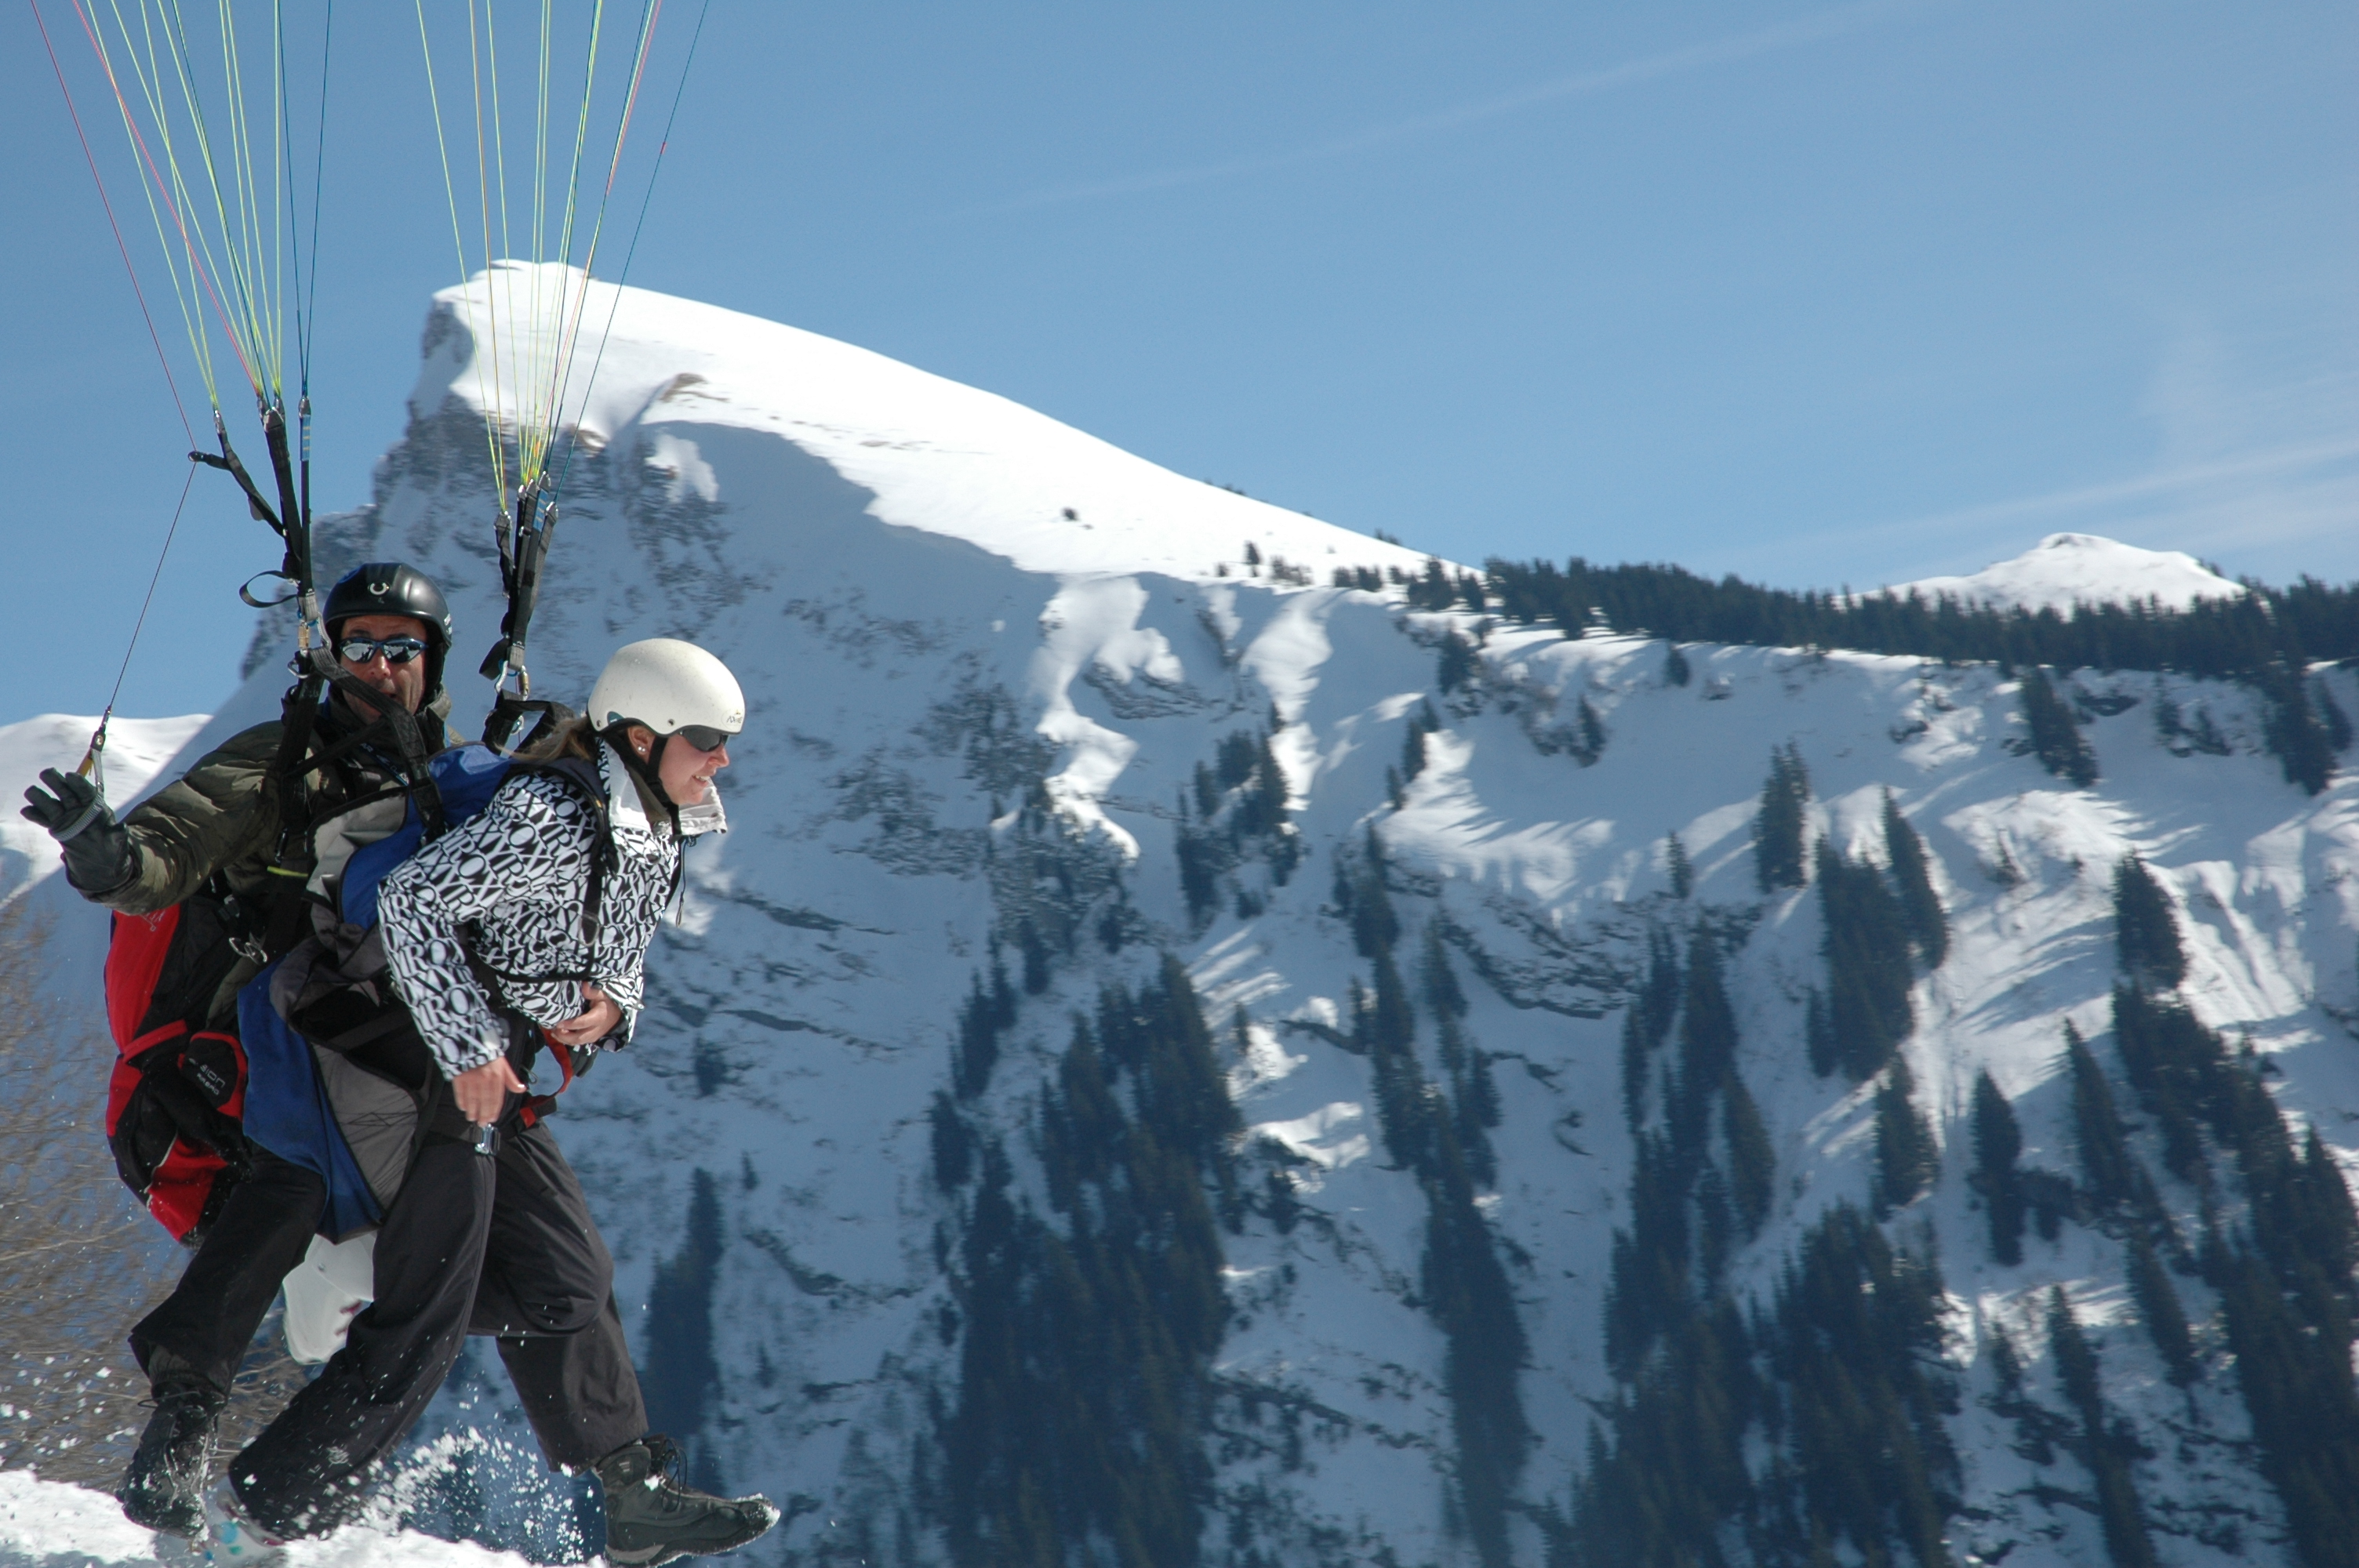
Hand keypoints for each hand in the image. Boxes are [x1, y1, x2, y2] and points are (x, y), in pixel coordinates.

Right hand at [21, 768, 135, 892]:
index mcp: (96, 806)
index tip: (69, 775)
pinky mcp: (56, 827)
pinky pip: (44, 820)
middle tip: (46, 773)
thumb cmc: (111, 845)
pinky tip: (26, 811)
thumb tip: (122, 828)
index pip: (86, 792)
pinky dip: (35, 815)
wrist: (99, 860)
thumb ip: (117, 835)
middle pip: (66, 792)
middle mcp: (79, 808)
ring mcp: (66, 817)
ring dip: (41, 797)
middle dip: (56, 782)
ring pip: (52, 805)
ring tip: (31, 791)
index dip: (78, 783)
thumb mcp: (117, 841)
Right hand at [452, 1056, 525, 1124]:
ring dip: (472, 1110)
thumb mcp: (503, 1064)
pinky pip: (460, 1092)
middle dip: (483, 1114)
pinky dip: (461, 1101)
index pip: (497, 1098)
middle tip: (482, 1123)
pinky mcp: (459, 1076)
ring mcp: (471, 1078)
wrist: (472, 1040)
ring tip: (472, 1118)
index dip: (494, 1110)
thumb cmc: (489, 1054)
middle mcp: (485, 1079)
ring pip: (472, 1099)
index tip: (492, 1119)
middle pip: (484, 1101)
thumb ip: (511, 1079)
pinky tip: (463, 1108)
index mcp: (497, 1076)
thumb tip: (521, 1089)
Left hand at [546, 983, 622, 1046]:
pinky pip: (577, 1043)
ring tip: (553, 1031)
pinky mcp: (590, 1040)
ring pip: (576, 1042)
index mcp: (598, 1018)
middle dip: (564, 1035)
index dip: (570, 1024)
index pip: (583, 1023)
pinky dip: (566, 1041)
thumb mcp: (602, 995)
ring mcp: (593, 1037)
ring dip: (563, 1039)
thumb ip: (592, 992)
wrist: (616, 1015)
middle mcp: (595, 1030)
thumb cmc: (607, 1003)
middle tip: (553, 1028)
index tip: (559, 1022)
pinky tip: (558, 1034)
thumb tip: (583, 985)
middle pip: (578, 1037)